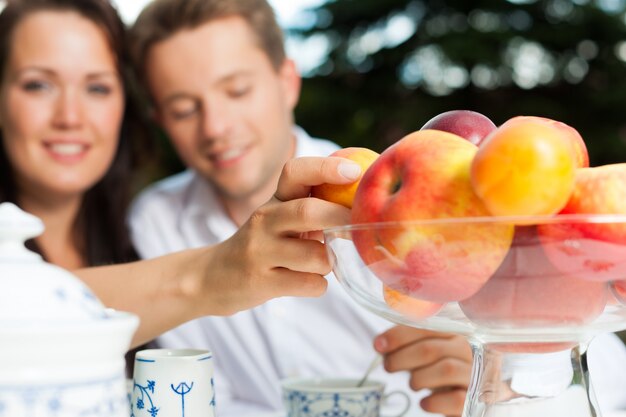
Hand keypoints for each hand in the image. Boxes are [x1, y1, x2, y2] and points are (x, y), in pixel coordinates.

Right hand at [203, 156, 361, 313]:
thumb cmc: (264, 244)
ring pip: (315, 256)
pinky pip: (310, 284)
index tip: (355, 171)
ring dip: (329, 262)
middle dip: (340, 218)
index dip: (326, 168)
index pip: (295, 171)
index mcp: (274, 199)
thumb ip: (314, 205)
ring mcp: (260, 251)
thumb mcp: (280, 217)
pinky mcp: (260, 282)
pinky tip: (305, 282)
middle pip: (307, 211)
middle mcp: (264, 220)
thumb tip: (365, 199)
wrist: (214, 277)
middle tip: (360, 225)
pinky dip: (318, 285)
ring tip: (319, 263)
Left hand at [374, 326, 472, 416]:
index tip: (378, 345)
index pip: (425, 327)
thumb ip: (407, 344)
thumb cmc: (438, 370)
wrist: (461, 396)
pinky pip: (456, 399)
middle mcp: (467, 350)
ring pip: (446, 370)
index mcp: (453, 333)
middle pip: (432, 349)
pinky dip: (434, 401)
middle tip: (388, 366)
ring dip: (419, 378)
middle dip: (402, 357)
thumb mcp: (425, 353)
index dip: (399, 335)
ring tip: (412, 384)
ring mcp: (474, 374)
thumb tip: (380, 344)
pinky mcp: (474, 399)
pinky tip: (423, 403)